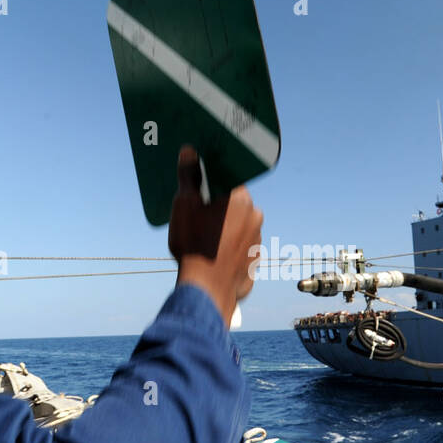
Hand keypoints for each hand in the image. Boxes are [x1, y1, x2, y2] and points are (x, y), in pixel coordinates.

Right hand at [168, 145, 262, 326]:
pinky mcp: (255, 262)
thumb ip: (189, 176)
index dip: (212, 182)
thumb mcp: (184, 206)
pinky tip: (213, 255)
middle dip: (217, 206)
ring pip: (239, 226)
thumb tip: (190, 152)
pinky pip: (240, 248)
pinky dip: (229, 248)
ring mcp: (257, 240)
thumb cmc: (195, 245)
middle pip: (234, 203)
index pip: (229, 179)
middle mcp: (255, 217)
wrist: (206, 290)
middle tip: (196, 216)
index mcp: (241, 199)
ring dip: (225, 228)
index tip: (199, 187)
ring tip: (204, 240)